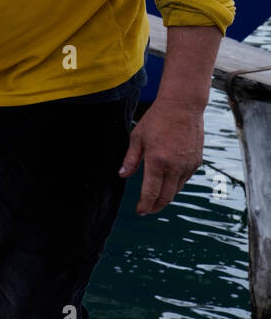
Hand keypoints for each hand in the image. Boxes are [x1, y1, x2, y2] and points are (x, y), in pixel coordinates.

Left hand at [118, 97, 204, 214]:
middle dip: (156, 206)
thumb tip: (122, 175)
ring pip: (177, 189)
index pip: (151, 192)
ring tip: (156, 199)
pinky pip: (185, 179)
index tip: (140, 211)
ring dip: (166, 197)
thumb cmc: (156, 120)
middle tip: (148, 210)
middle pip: (166, 196)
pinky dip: (176, 185)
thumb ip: (130, 160)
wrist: (182, 108)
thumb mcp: (137, 138)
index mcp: (157, 161)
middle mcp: (175, 167)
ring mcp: (188, 165)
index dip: (145, 205)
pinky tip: (168, 183)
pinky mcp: (197, 162)